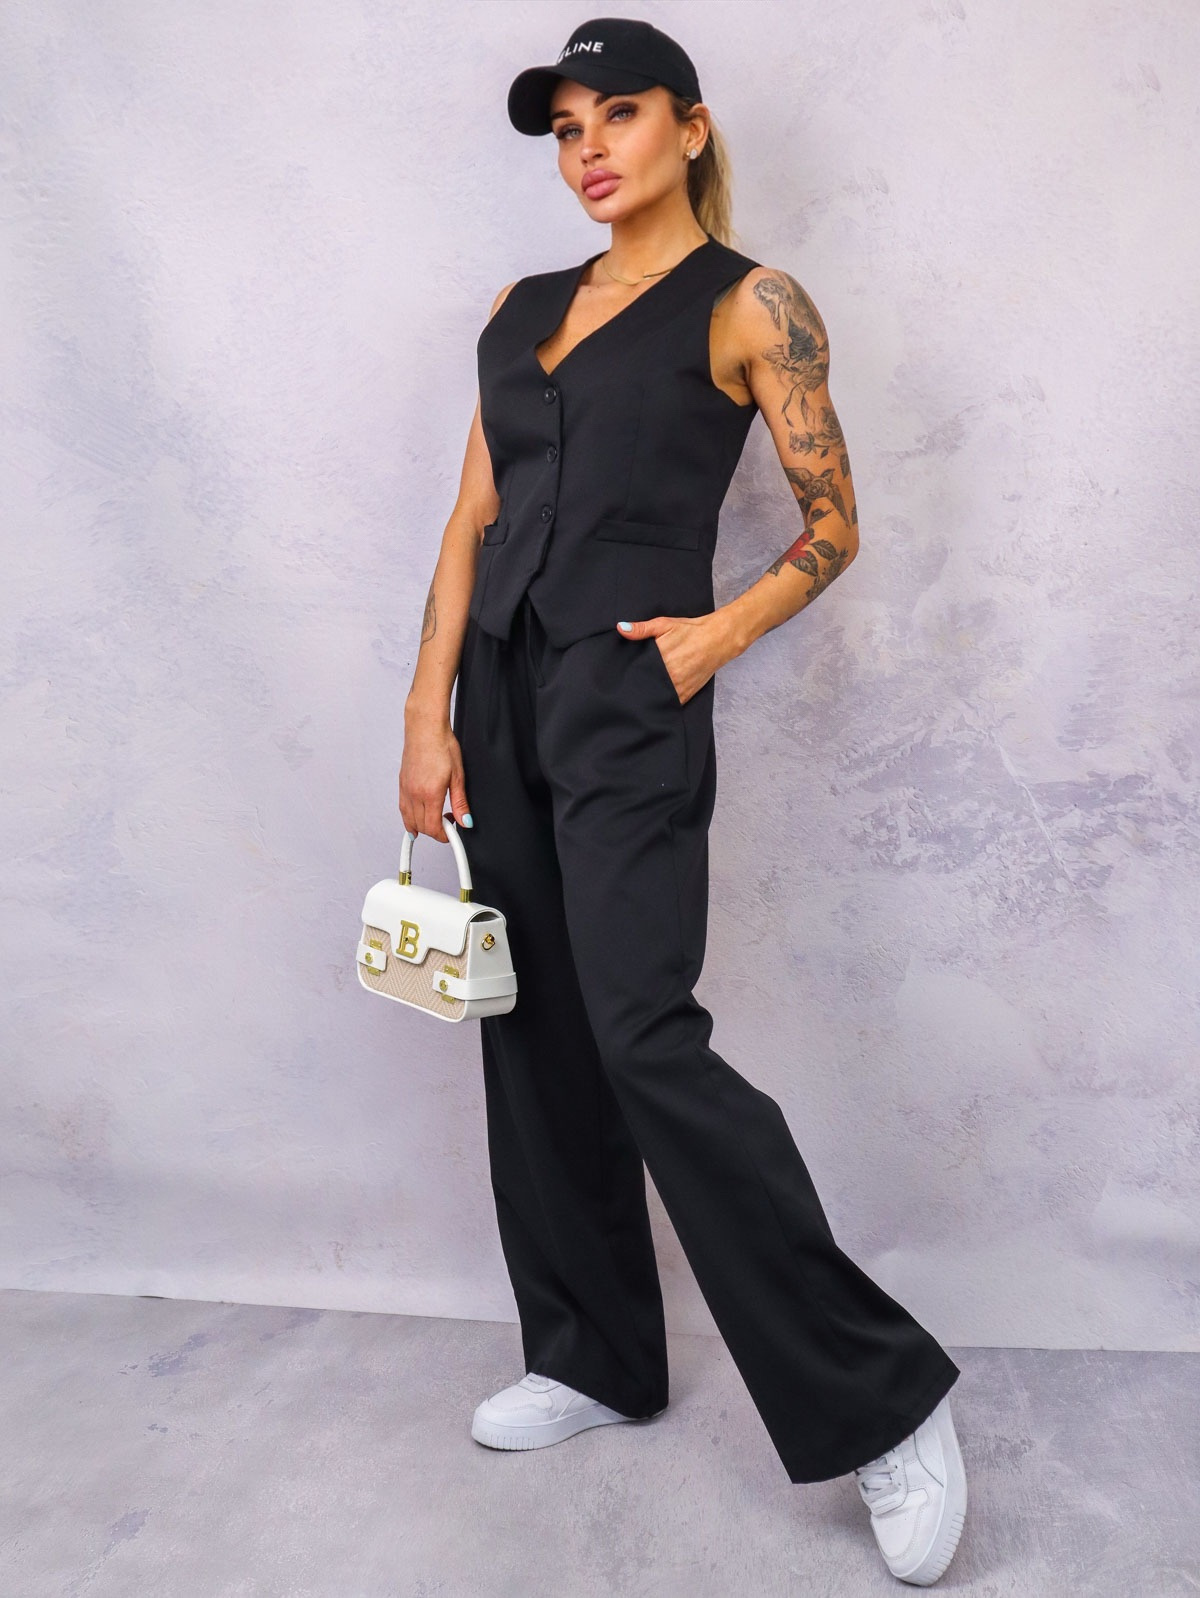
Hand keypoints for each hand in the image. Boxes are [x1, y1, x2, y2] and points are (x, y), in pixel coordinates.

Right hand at [398, 702, 471, 842]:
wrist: (425, 728)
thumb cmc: (442, 745)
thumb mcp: (458, 776)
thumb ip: (460, 802)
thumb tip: (465, 820)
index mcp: (429, 793)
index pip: (432, 827)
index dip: (443, 835)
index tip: (452, 833)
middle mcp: (414, 793)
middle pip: (420, 826)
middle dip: (434, 831)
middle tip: (449, 824)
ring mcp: (405, 788)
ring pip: (408, 819)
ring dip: (421, 826)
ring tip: (435, 822)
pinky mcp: (401, 783)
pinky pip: (403, 808)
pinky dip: (409, 817)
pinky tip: (416, 818)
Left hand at [614, 612, 731, 704]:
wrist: (717, 640)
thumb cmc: (691, 631)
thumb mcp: (664, 624)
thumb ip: (641, 629)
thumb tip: (621, 629)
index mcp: (660, 658)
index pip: (636, 672)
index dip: (627, 675)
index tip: (620, 676)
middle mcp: (669, 675)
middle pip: (645, 686)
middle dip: (637, 686)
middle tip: (627, 685)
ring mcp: (678, 687)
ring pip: (656, 698)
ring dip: (649, 695)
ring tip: (641, 692)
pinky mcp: (686, 694)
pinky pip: (669, 703)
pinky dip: (662, 702)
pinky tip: (656, 697)